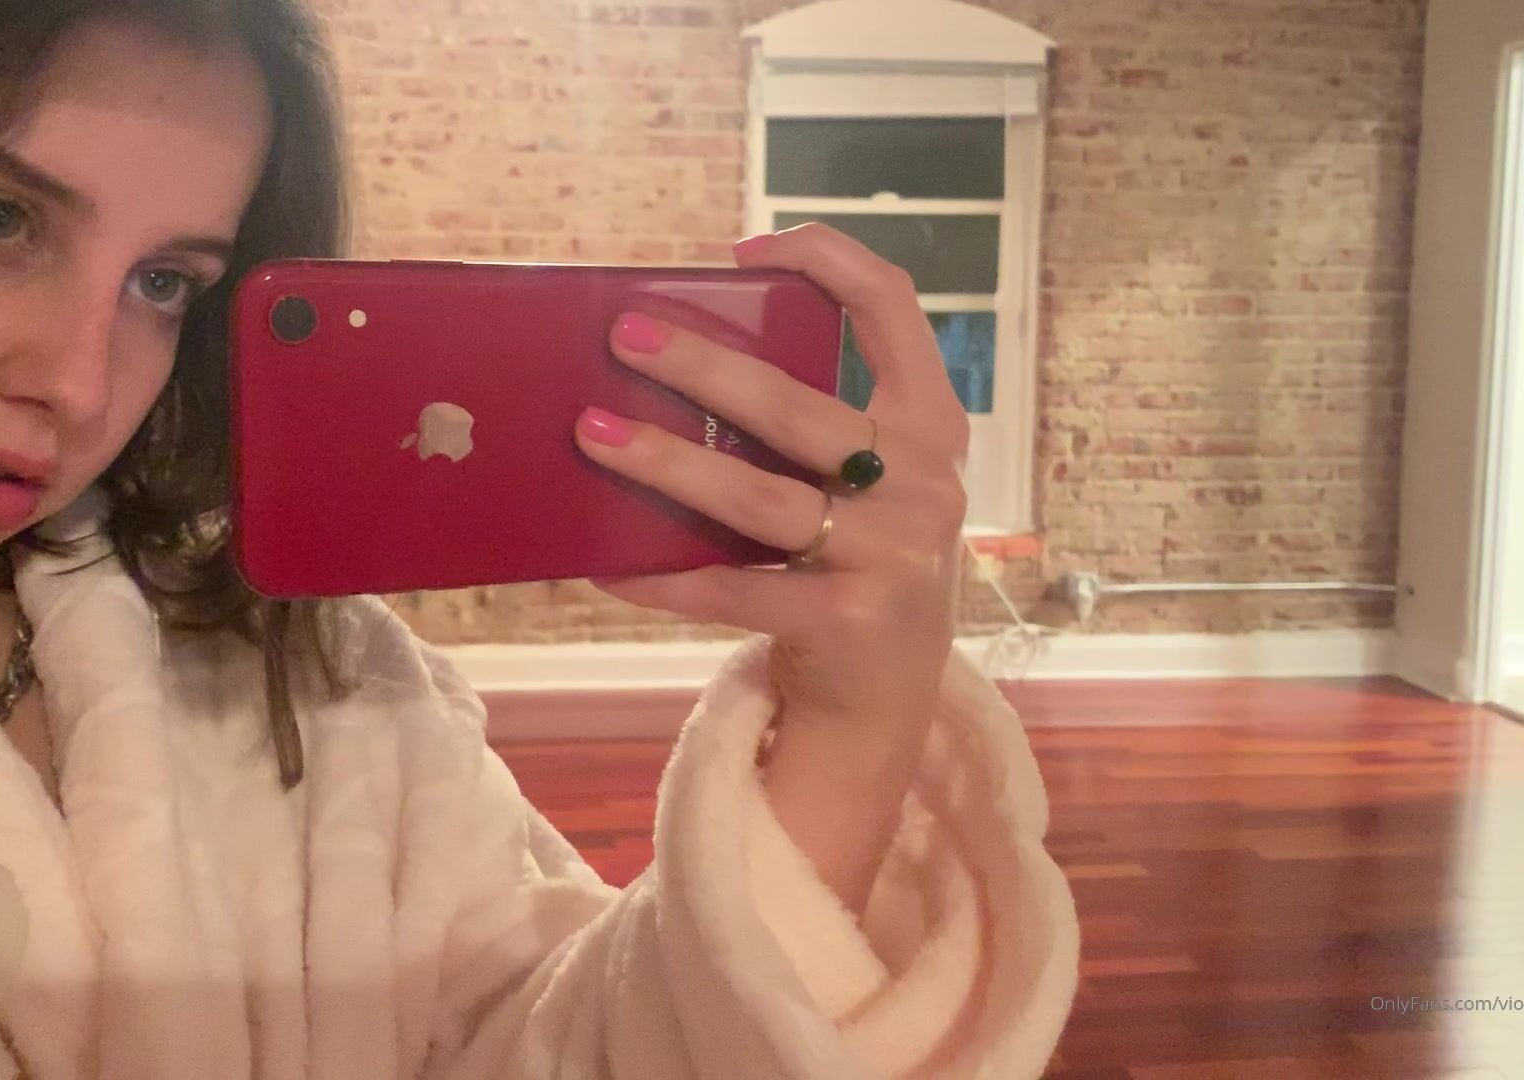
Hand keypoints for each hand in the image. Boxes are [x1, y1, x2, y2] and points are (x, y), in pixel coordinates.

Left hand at [573, 222, 970, 732]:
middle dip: (703, 366)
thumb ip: (815, 421)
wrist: (891, 689)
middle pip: (797, 408)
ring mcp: (891, 554)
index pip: (894, 307)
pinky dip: (665, 575)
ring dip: (668, 464)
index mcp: (929, 423)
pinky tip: (608, 563)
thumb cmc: (858, 555)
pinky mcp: (847, 619)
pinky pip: (734, 589)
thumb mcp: (872, 478)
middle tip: (624, 337)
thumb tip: (678, 354)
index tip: (745, 249)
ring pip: (759, 499)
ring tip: (594, 434)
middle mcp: (922, 481)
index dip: (827, 261)